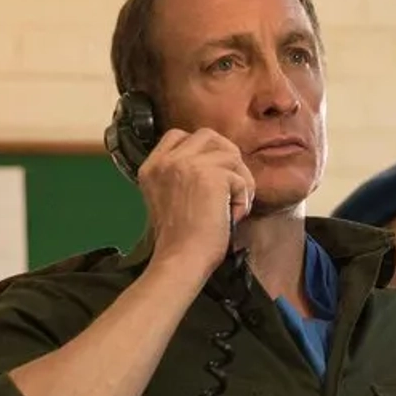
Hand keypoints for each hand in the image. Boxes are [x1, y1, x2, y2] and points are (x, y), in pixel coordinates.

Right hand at [136, 128, 255, 275]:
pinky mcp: (211, 176)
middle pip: (208, 136)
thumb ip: (180, 177)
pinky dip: (243, 199)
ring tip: (234, 207)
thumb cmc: (179, 241)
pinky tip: (232, 218)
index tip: (211, 174)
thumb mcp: (167, 199)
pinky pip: (240, 178)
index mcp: (152, 167)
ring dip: (239, 181)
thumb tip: (217, 167)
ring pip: (230, 155)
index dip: (202, 150)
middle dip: (227, 157)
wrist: (180, 260)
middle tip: (232, 185)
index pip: (178, 136)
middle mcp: (167, 160)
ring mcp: (187, 164)